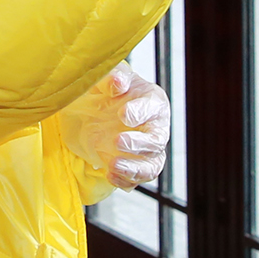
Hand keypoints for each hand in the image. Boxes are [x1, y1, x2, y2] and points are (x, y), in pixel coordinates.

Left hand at [60, 65, 173, 190]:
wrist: (101, 111)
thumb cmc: (113, 92)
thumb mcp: (109, 79)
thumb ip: (113, 77)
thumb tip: (117, 83)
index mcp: (153, 102)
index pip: (153, 107)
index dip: (140, 112)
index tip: (123, 114)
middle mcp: (156, 128)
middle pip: (156, 140)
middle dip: (138, 143)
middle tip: (118, 140)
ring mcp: (148, 151)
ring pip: (152, 165)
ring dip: (134, 168)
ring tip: (113, 165)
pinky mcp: (137, 166)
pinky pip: (137, 179)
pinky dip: (125, 180)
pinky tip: (109, 174)